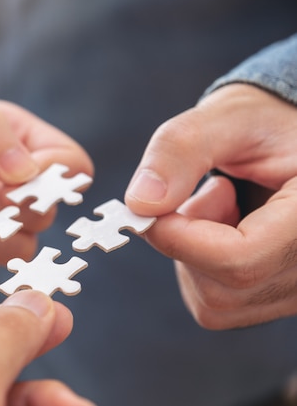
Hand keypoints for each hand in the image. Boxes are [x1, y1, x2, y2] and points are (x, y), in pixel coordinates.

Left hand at [125, 84, 296, 328]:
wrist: (292, 144)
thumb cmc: (266, 125)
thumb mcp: (227, 118)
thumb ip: (181, 150)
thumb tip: (140, 202)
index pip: (239, 258)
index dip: (179, 237)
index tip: (150, 206)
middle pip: (221, 288)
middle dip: (186, 240)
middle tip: (206, 192)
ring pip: (214, 302)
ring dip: (193, 253)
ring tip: (226, 203)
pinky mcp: (280, 298)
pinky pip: (220, 305)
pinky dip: (203, 267)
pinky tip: (229, 228)